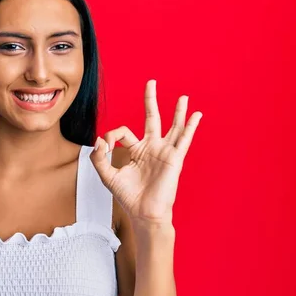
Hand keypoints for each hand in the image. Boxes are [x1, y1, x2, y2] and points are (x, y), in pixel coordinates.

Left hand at [90, 79, 201, 227]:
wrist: (143, 213)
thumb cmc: (128, 196)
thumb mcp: (107, 176)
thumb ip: (99, 158)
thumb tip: (100, 139)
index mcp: (135, 150)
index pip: (123, 131)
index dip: (111, 135)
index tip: (106, 146)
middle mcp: (151, 148)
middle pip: (151, 118)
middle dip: (150, 100)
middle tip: (151, 82)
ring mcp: (164, 152)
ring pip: (173, 126)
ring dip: (178, 111)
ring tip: (183, 97)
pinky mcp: (174, 159)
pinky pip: (184, 140)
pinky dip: (190, 127)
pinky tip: (196, 115)